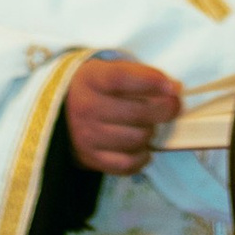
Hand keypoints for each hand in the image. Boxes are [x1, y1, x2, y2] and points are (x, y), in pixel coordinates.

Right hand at [66, 54, 180, 174]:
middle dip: (164, 110)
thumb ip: (140, 75)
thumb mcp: (109, 70)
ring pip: (136, 139)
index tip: (172, 87)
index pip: (122, 79)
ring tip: (148, 126)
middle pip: (137, 113)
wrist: (60, 114)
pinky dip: (141, 158)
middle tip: (171, 107)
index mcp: (91, 79)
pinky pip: (126, 164)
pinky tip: (142, 148)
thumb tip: (174, 89)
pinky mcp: (89, 158)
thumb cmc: (96, 89)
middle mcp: (86, 107)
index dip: (151, 82)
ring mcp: (87, 136)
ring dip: (150, 133)